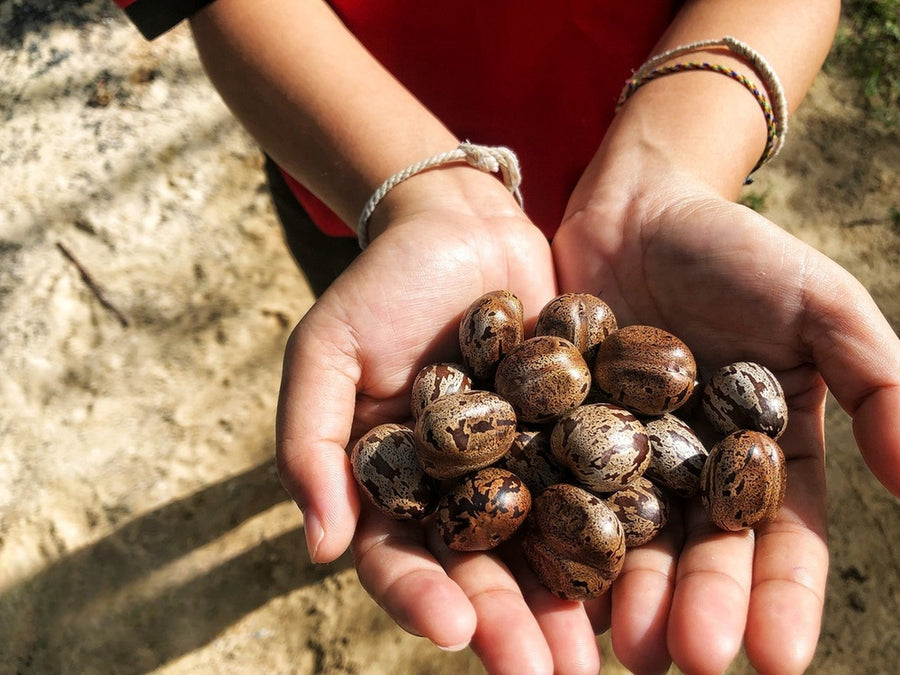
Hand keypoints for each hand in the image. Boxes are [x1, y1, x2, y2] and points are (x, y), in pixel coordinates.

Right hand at [276, 186, 609, 672]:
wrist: (461, 226)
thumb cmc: (380, 287)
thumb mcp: (326, 352)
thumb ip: (310, 442)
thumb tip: (317, 548)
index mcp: (400, 490)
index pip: (400, 560)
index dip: (422, 597)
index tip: (456, 630)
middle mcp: (468, 493)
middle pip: (486, 572)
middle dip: (514, 625)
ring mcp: (530, 467)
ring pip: (552, 546)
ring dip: (576, 600)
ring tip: (608, 651)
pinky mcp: (585, 432)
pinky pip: (605, 484)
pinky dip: (629, 525)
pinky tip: (658, 565)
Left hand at [552, 169, 899, 673]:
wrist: (636, 206)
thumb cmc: (736, 251)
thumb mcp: (821, 304)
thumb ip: (879, 380)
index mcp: (765, 453)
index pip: (783, 539)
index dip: (784, 598)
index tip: (777, 659)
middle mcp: (694, 469)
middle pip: (699, 551)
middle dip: (695, 607)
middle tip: (681, 660)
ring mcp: (623, 456)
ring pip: (628, 536)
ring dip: (626, 592)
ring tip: (622, 644)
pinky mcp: (559, 433)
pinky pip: (559, 489)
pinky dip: (557, 533)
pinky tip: (551, 579)